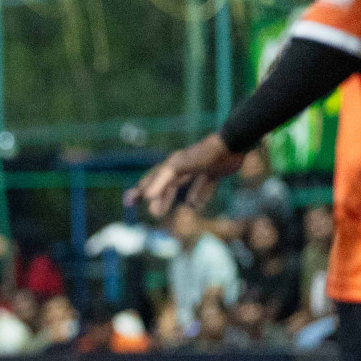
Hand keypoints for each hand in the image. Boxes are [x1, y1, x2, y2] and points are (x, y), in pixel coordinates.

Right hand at [126, 133, 242, 218]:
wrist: (231, 145)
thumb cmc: (203, 156)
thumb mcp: (178, 168)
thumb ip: (161, 181)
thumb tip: (146, 196)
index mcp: (172, 165)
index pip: (152, 180)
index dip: (140, 190)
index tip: (129, 200)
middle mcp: (183, 167)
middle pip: (167, 186)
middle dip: (159, 200)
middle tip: (155, 214)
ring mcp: (198, 170)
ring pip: (182, 187)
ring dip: (176, 198)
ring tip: (172, 210)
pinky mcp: (212, 173)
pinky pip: (203, 187)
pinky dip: (199, 197)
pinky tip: (197, 206)